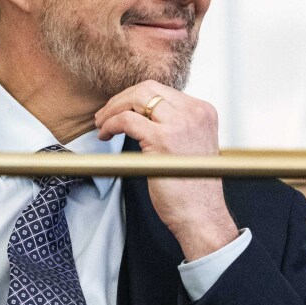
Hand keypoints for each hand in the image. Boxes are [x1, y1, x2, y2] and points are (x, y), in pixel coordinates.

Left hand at [95, 81, 236, 260]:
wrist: (202, 215)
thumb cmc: (193, 188)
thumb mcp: (191, 144)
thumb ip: (174, 124)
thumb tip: (142, 113)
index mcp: (203, 111)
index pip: (161, 90)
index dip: (134, 98)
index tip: (119, 109)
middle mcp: (195, 113)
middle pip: (148, 88)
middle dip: (121, 99)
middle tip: (104, 115)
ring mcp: (180, 124)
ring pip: (136, 99)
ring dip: (113, 109)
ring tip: (101, 124)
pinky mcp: (163, 140)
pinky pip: (127, 120)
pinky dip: (111, 124)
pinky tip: (105, 135)